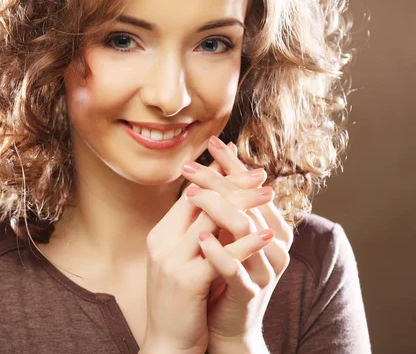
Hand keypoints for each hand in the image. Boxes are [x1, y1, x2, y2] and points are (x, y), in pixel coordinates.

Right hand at [143, 139, 275, 353]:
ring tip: (269, 194)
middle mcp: (162, 242)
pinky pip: (221, 255)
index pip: (190, 195)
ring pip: (210, 220)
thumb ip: (193, 233)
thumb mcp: (181, 261)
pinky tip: (266, 234)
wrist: (166, 342)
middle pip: (201, 200)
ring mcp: (172, 260)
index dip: (217, 179)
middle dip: (234, 184)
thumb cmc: (179, 300)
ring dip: (244, 204)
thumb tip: (216, 205)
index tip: (242, 168)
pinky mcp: (187, 281)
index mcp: (160, 234)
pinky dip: (245, 242)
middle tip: (260, 174)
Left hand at [182, 137, 293, 352]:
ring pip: (245, 230)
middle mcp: (275, 244)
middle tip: (191, 167)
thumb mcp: (227, 235)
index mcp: (272, 226)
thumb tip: (216, 167)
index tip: (211, 142)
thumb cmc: (225, 273)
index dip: (232, 164)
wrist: (227, 324)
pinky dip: (219, 251)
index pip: (252, 186)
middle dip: (219, 181)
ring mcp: (265, 268)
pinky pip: (237, 269)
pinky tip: (200, 239)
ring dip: (217, 210)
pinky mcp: (251, 292)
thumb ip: (226, 206)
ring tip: (192, 195)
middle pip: (248, 202)